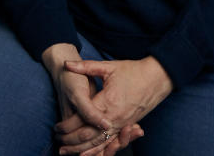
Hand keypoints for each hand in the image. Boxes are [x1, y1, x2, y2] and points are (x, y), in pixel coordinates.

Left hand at [55, 57, 171, 155]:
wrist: (157, 78)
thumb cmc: (133, 71)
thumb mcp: (109, 67)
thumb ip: (86, 67)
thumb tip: (67, 65)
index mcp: (107, 102)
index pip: (82, 119)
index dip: (67, 126)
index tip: (56, 127)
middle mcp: (113, 117)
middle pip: (88, 135)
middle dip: (71, 141)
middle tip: (58, 143)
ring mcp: (121, 124)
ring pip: (98, 143)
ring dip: (82, 149)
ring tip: (67, 152)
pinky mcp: (126, 126)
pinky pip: (109, 143)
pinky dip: (97, 151)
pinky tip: (88, 154)